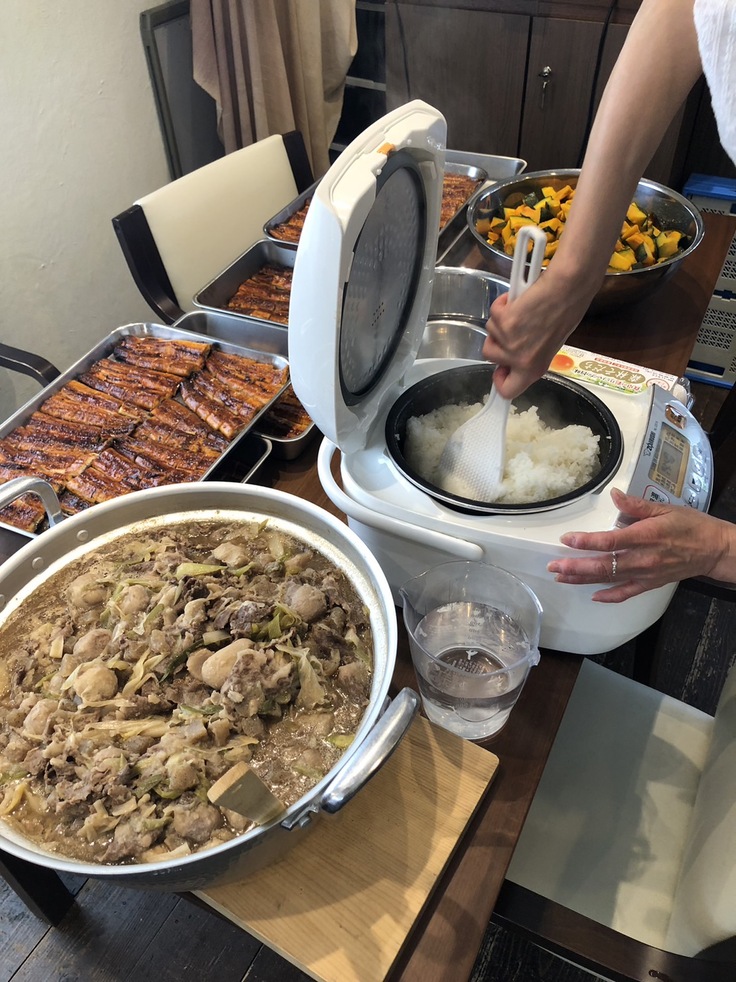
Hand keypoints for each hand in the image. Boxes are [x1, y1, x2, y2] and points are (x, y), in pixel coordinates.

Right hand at [483, 265, 596, 399]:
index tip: (500, 368)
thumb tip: (514, 357)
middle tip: (512, 327)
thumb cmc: (566, 311)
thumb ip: (530, 355)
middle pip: (490, 356)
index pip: (508, 390)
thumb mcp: (550, 343)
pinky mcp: (504, 322)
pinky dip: (502, 303)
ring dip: (502, 319)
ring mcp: (510, 342)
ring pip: (491, 331)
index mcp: (534, 369)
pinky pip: (493, 313)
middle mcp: (520, 360)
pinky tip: (519, 299)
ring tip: (523, 310)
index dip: (500, 379)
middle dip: (496, 339)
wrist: (568, 287)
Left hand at [547, 487, 735, 601]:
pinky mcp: (650, 584)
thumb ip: (636, 504)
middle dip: (575, 566)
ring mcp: (646, 574)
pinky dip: (609, 597)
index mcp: (646, 536)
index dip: (586, 541)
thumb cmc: (691, 525)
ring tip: (561, 576)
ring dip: (583, 579)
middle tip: (553, 565)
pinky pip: (626, 593)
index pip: (610, 541)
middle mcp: (643, 558)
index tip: (567, 539)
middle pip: (603, 565)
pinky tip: (592, 596)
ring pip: (609, 579)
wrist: (714, 549)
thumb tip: (614, 494)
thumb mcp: (664, 508)